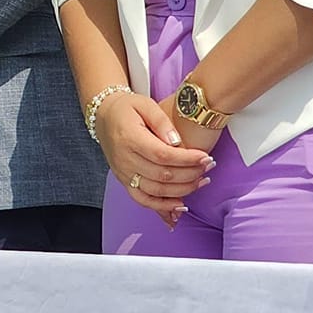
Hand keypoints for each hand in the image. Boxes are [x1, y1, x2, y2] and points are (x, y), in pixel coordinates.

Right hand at [95, 90, 212, 226]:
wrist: (103, 116)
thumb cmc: (126, 108)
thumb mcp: (145, 104)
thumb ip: (162, 121)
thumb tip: (177, 142)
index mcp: (129, 138)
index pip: (163, 155)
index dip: (187, 160)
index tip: (206, 157)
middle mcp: (124, 159)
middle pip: (162, 175)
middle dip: (190, 174)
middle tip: (209, 167)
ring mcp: (123, 173)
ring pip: (156, 191)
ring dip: (182, 191)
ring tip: (202, 182)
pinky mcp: (124, 181)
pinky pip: (143, 200)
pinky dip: (162, 207)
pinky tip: (179, 207)